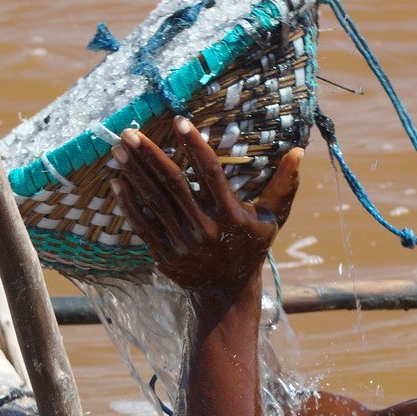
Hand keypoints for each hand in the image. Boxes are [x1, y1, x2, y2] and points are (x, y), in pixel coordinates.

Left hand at [112, 116, 302, 297]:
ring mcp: (182, 242)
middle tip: (130, 131)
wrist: (226, 293)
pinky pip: (142, 224)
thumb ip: (283, 185)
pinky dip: (128, 202)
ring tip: (119, 148)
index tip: (180, 122)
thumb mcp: (271, 218)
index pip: (211, 173)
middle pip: (173, 184)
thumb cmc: (251, 247)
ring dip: (134, 173)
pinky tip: (117, 181)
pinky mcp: (164, 254)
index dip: (195, 147)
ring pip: (154, 200)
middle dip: (150, 156)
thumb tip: (299, 151)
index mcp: (231, 215)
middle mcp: (205, 228)